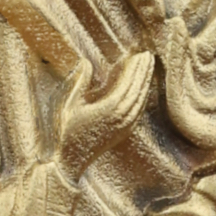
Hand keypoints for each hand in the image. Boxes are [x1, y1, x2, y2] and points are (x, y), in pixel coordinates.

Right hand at [56, 52, 154, 180]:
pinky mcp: (124, 132)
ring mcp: (125, 126)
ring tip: (148, 68)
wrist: (71, 161)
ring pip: (140, 100)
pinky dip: (142, 97)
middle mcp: (121, 117)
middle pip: (138, 90)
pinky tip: (142, 90)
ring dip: (145, 83)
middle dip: (144, 72)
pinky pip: (138, 111)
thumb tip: (86, 61)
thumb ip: (80, 82)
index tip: (141, 54)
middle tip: (149, 56)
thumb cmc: (67, 132)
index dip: (136, 68)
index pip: (129, 84)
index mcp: (110, 108)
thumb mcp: (69, 104)